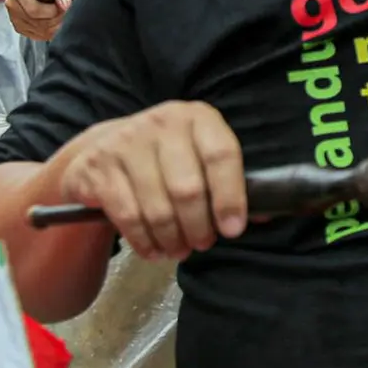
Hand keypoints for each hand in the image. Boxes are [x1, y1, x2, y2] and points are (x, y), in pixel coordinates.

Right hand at [7, 0, 72, 40]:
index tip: (59, 6)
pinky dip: (48, 31)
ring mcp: (14, 18)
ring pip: (39, 32)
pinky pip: (38, 36)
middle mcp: (12, 5)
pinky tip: (50, 21)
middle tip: (61, 10)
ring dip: (53, 26)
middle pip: (38, 23)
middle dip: (55, 19)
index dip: (51, 11)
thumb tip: (65, 5)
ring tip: (56, 14)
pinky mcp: (18, 28)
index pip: (34, 10)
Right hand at [52, 101, 245, 261]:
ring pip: (157, 207)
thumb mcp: (198, 156)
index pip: (221, 155)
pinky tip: (153, 249)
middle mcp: (161, 123)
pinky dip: (144, 241)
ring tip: (178, 250)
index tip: (232, 229)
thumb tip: (267, 213)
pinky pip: (128, 216)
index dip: (230, 197)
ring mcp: (126, 142)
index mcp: (197, 118)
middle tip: (202, 243)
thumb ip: (229, 182)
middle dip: (198, 226)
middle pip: (188, 188)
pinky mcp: (99, 166)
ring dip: (172, 239)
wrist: (104, 148)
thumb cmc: (166, 158)